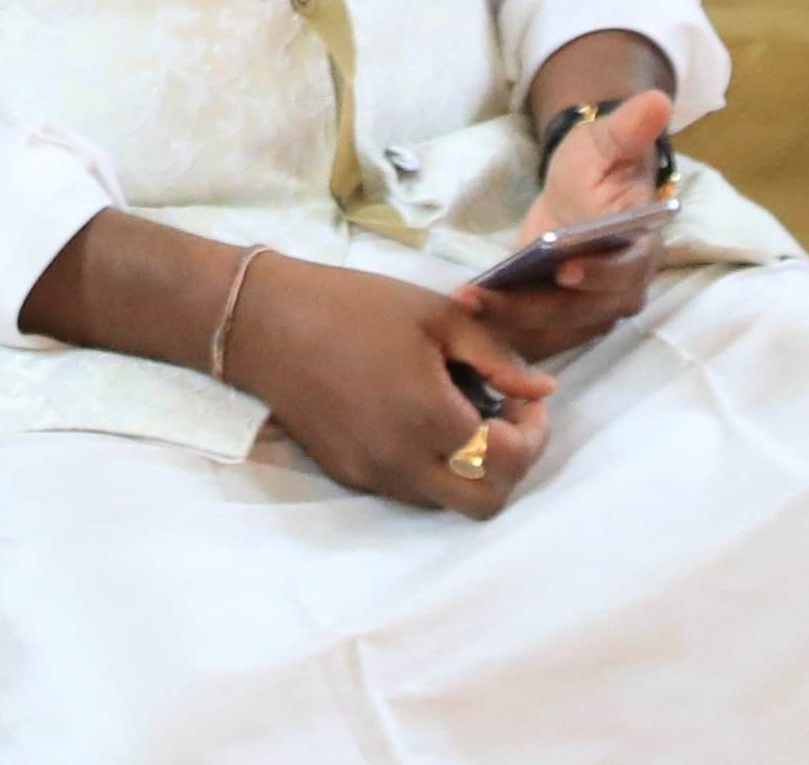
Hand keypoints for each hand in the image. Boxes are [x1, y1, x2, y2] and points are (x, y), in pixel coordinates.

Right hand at [222, 253, 545, 513]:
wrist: (265, 322)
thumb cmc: (354, 305)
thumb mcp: (437, 315)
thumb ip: (497, 355)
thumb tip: (544, 390)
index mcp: (429, 418)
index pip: (509, 457)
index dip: (533, 430)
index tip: (523, 395)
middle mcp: (402, 462)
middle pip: (485, 502)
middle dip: (511, 465)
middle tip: (507, 418)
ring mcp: (373, 475)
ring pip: (447, 501)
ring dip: (473, 470)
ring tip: (467, 415)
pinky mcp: (350, 474)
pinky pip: (410, 490)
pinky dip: (434, 467)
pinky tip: (425, 420)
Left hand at [464, 86, 674, 364]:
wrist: (582, 189)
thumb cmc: (600, 164)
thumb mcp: (608, 140)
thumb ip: (630, 128)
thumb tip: (658, 101)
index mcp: (641, 249)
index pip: (624, 270)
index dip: (598, 273)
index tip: (565, 269)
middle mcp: (622, 290)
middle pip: (579, 310)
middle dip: (530, 306)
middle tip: (482, 297)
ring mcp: (592, 311)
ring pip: (553, 329)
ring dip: (509, 322)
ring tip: (465, 302)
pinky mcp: (561, 320)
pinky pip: (535, 335)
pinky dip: (503, 330)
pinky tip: (467, 314)